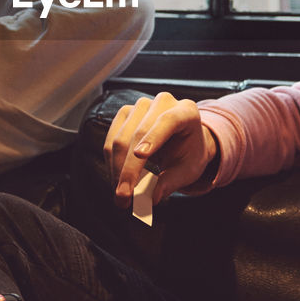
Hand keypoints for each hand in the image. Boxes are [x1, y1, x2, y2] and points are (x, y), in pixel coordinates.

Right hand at [106, 92, 217, 209]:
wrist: (182, 141)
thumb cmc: (188, 155)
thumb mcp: (188, 171)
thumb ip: (171, 182)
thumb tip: (151, 198)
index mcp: (186, 112)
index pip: (168, 121)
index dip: (153, 137)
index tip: (140, 156)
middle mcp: (163, 102)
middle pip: (139, 133)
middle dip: (129, 169)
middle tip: (124, 198)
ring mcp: (141, 106)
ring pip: (121, 138)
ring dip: (117, 170)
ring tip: (120, 195)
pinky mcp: (125, 113)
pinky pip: (111, 140)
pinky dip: (112, 164)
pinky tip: (117, 181)